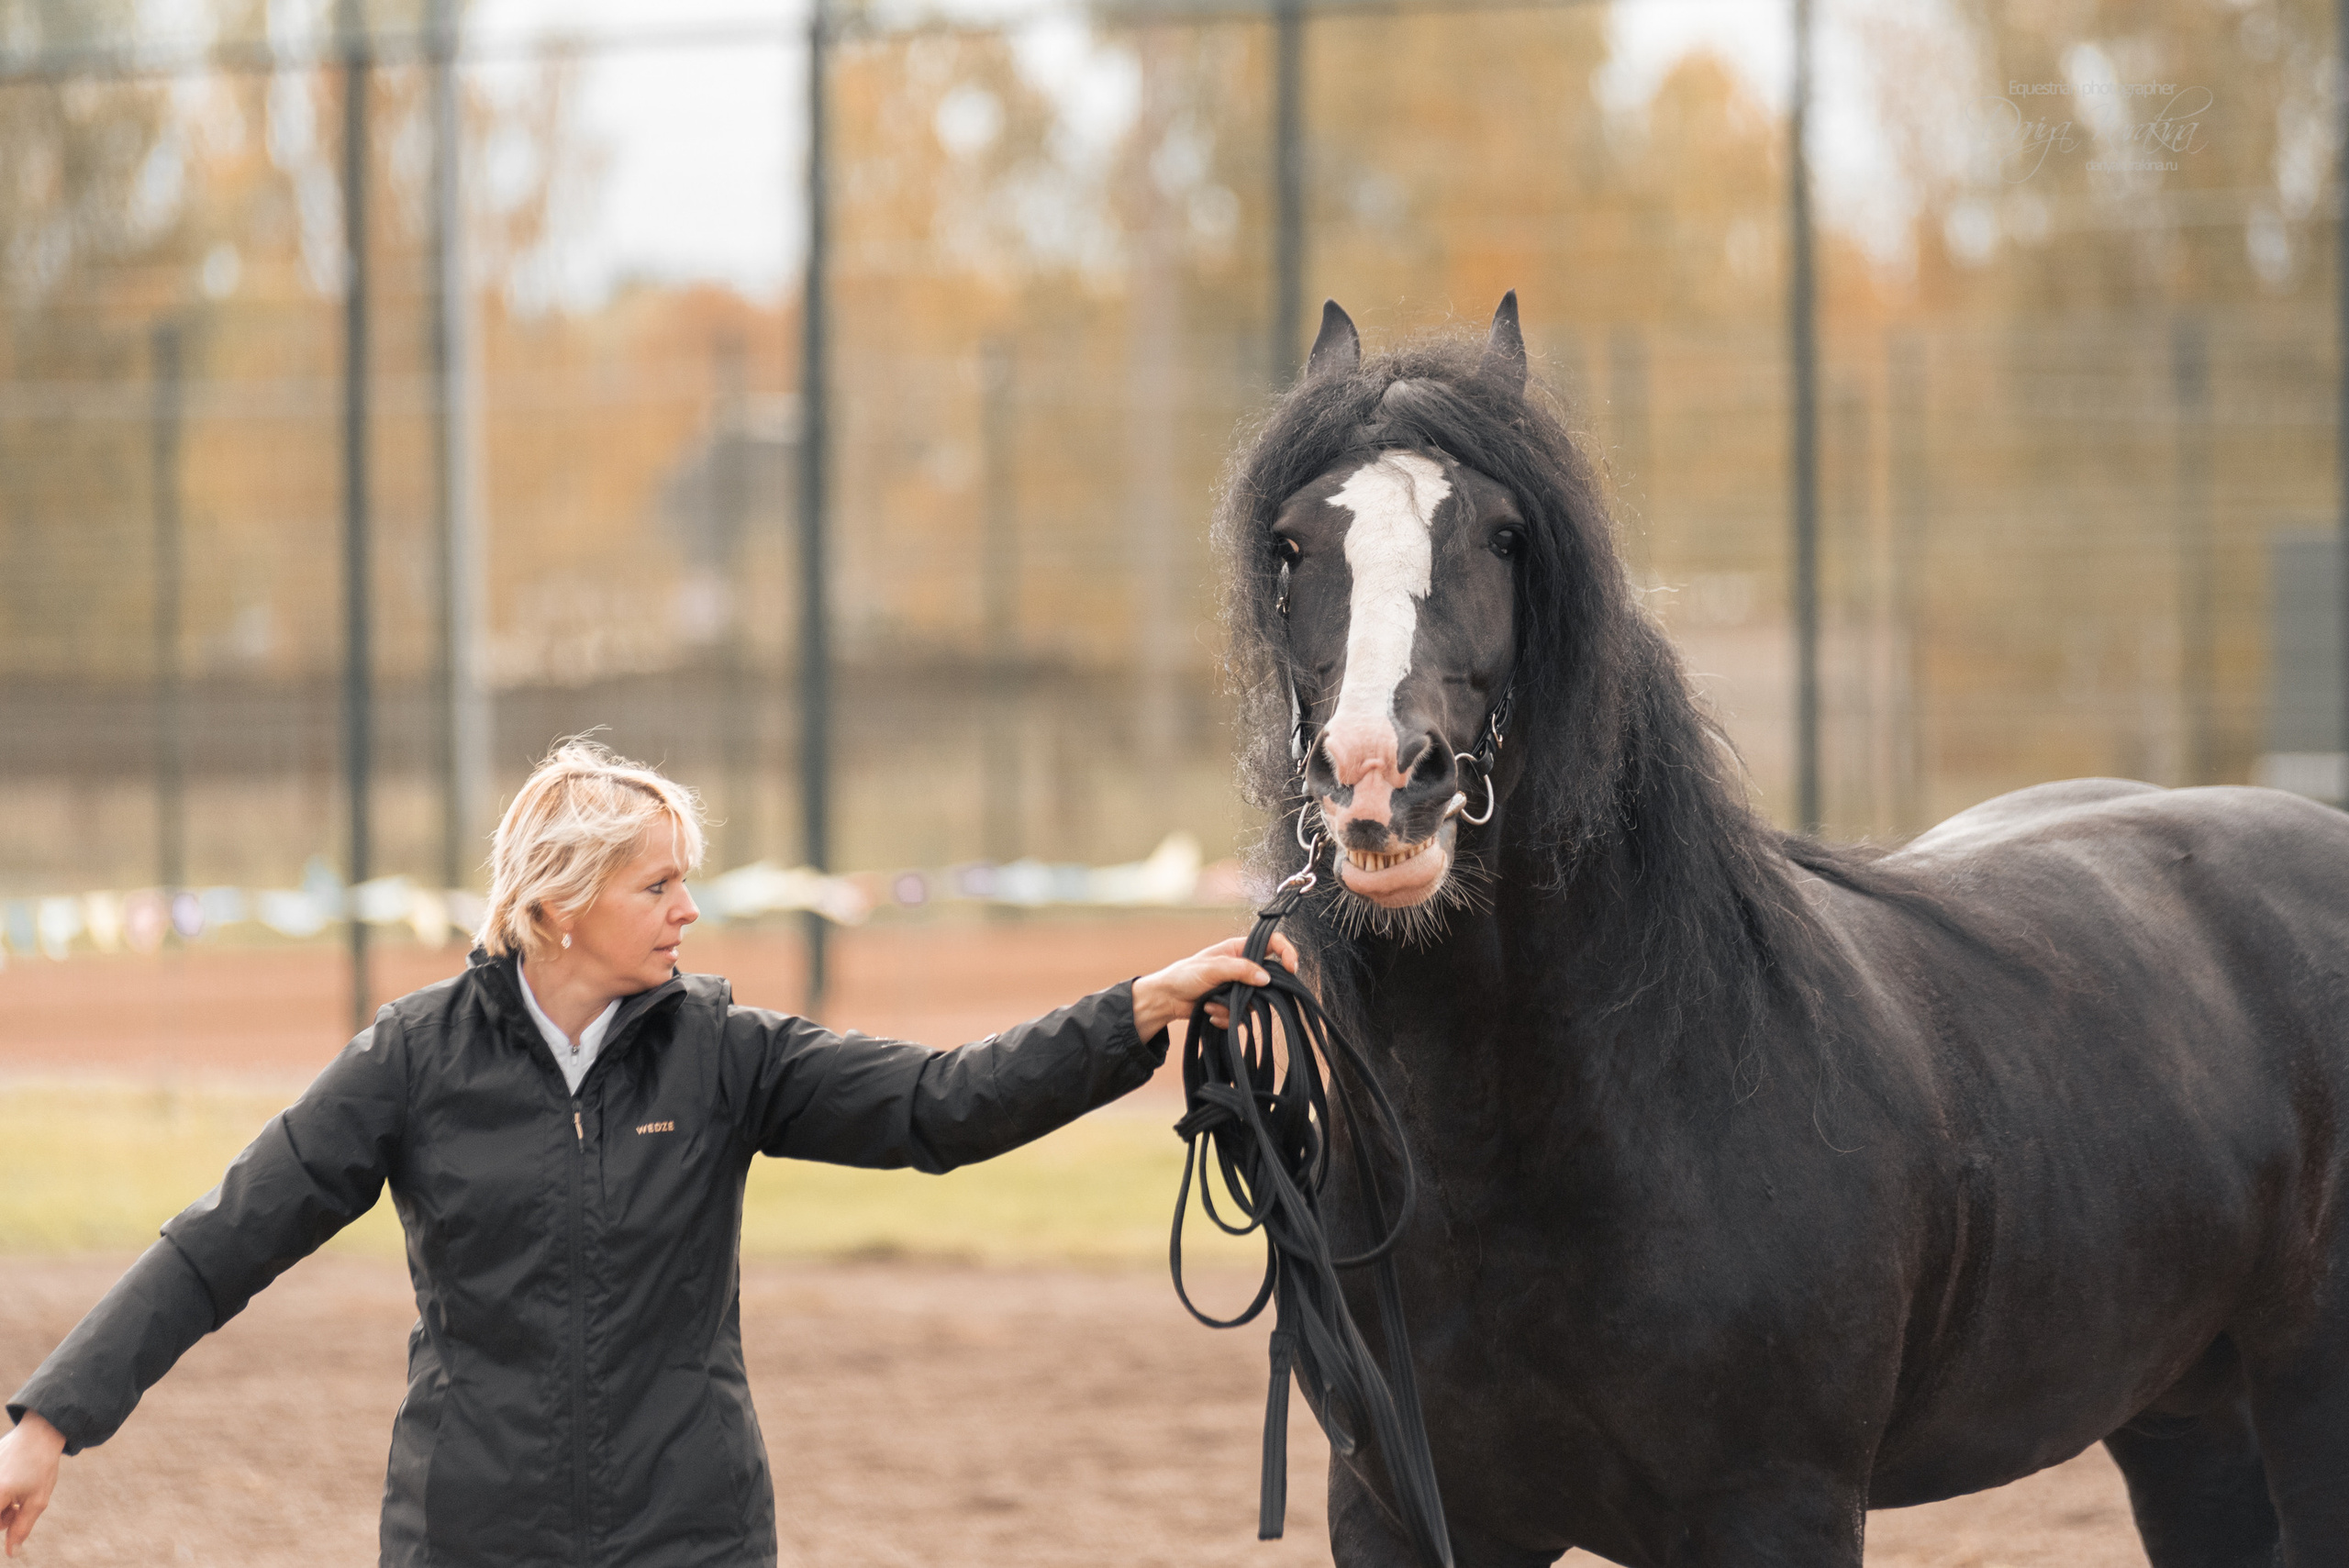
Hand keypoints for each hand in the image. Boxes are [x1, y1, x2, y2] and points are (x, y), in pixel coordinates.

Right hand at [0, 1411, 63, 1556]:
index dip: (4, 1523)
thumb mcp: (37, 1500)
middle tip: (18, 1509)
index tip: (16, 1514)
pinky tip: (11, 1486)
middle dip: (1, 1519)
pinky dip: (0, 1494)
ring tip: (17, 1497)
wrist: (39, 1432)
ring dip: (0, 1507)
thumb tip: (11, 1552)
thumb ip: (21, 1528)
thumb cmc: (41, 1465)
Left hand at [1131, 933, 1301, 1040]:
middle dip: (1253, 992)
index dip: (1286, 952)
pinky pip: (1243, 1016)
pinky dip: (1227, 1016)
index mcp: (1239, 949)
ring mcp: (1239, 987)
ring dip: (1233, 1006)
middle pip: (1268, 979)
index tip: (1292, 968)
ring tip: (1211, 1002)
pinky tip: (1210, 1011)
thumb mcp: (1212, 968)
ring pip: (1255, 1001)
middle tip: (1239, 997)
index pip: (1272, 943)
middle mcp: (1243, 967)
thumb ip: (1240, 970)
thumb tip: (1266, 978)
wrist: (1167, 999)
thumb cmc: (1185, 975)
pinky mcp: (1233, 1004)